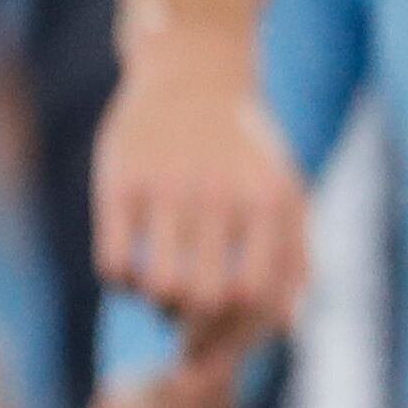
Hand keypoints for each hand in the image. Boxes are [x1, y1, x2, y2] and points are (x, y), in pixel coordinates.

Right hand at [94, 45, 311, 330]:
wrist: (192, 74)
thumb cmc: (244, 152)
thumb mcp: (284, 195)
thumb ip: (294, 259)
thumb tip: (286, 329)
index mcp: (267, 202)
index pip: (257, 298)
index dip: (238, 333)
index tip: (225, 333)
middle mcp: (218, 192)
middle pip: (208, 300)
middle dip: (197, 328)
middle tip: (190, 323)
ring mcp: (166, 186)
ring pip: (160, 287)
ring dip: (159, 306)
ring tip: (163, 295)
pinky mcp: (118, 182)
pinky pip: (113, 264)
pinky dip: (122, 284)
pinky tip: (132, 269)